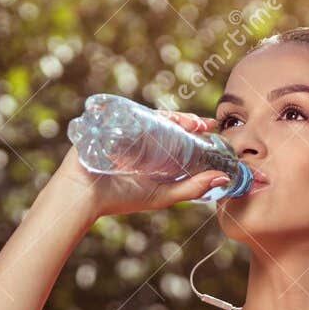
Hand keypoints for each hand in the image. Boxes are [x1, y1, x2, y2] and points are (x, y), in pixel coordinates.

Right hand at [48, 109, 233, 220]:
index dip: (194, 129)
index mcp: (152, 154)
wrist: (84, 196)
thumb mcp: (162, 195)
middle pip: (166, 122)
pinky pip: (126, 111)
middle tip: (200, 123)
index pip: (177, 135)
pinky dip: (140, 111)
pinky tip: (155, 115)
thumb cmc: (121, 198)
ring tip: (183, 121)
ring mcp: (124, 130)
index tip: (211, 126)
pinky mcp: (107, 123)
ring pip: (150, 115)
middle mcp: (140, 139)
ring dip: (167, 115)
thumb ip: (192, 188)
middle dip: (184, 120)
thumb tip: (224, 177)